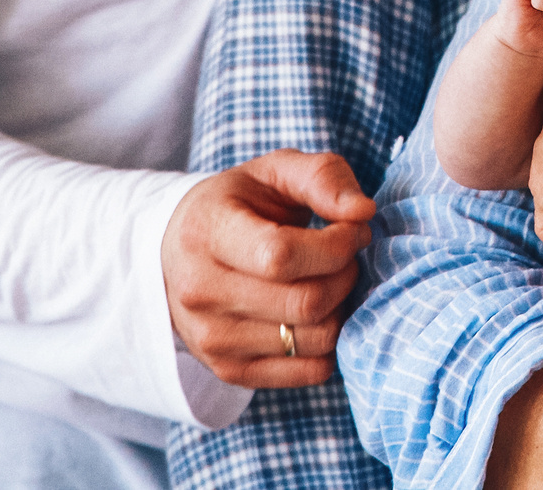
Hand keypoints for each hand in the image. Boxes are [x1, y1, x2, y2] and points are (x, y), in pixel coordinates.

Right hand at [163, 150, 376, 387]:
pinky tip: (322, 311)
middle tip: (347, 255)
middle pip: (305, 302)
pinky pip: (310, 372)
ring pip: (313, 339)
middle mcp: (201, 292)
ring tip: (331, 279)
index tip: (351, 228)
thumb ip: (322, 178)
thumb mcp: (275, 171)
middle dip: (346, 274)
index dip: (336, 244)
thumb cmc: (239, 204)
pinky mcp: (230, 371)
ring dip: (342, 307)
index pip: (281, 256)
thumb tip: (363, 213)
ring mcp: (212, 340)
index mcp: (206, 233)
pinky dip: (332, 342)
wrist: (180, 252)